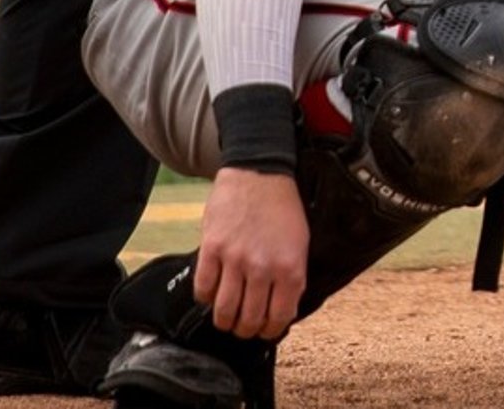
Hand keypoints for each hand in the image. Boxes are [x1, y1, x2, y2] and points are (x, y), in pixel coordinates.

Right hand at [194, 167, 308, 340]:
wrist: (260, 172)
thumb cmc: (283, 208)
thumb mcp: (300, 243)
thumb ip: (291, 276)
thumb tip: (281, 308)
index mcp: (290, 268)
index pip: (279, 317)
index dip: (270, 331)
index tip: (265, 331)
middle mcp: (263, 268)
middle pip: (250, 319)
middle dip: (246, 330)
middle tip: (243, 327)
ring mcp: (235, 259)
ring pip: (224, 311)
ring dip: (224, 321)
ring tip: (226, 319)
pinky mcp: (211, 249)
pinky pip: (203, 289)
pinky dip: (206, 298)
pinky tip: (211, 295)